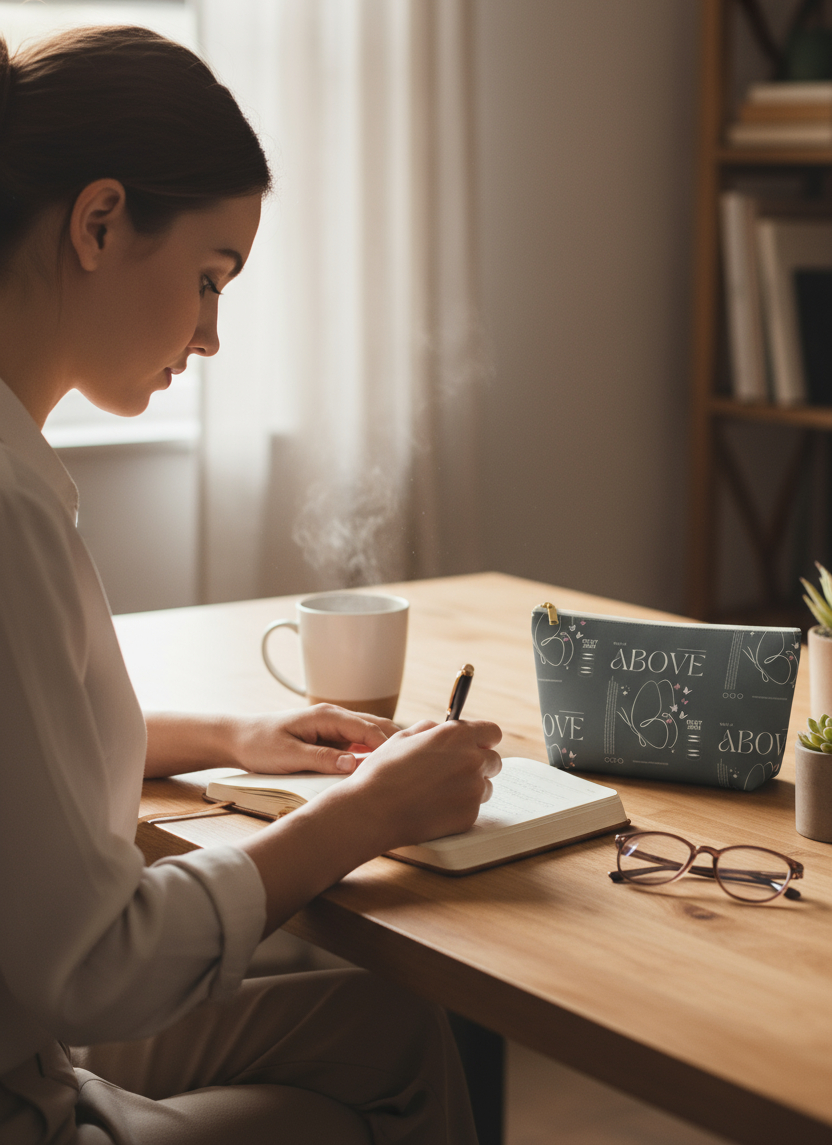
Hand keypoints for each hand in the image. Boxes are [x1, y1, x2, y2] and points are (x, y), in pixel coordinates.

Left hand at [143, 706, 396, 778]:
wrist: (237, 738)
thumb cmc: (259, 745)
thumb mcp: (288, 757)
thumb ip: (323, 760)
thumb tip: (355, 765)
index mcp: (327, 716)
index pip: (369, 729)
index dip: (392, 745)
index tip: (412, 759)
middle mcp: (335, 716)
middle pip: (379, 726)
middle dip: (402, 741)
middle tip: (428, 758)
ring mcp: (335, 725)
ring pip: (373, 733)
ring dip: (393, 745)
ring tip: (418, 761)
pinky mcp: (332, 736)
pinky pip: (361, 741)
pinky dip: (378, 750)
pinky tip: (390, 764)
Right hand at [239, 715, 501, 936]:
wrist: (373, 810)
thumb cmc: (383, 772)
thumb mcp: (403, 737)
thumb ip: (430, 730)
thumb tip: (440, 729)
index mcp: (457, 736)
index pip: (493, 732)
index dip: (484, 738)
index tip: (477, 744)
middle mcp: (471, 760)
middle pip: (494, 760)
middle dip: (478, 764)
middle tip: (454, 771)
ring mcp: (472, 789)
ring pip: (485, 786)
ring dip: (470, 787)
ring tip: (439, 791)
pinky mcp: (469, 815)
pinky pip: (473, 808)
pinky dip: (459, 808)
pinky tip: (434, 806)